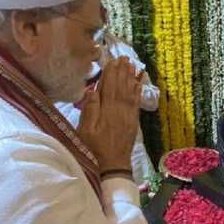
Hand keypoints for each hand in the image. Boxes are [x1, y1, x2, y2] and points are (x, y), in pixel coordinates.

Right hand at [77, 56, 140, 173]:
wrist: (113, 166)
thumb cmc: (94, 149)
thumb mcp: (85, 130)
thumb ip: (90, 109)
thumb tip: (92, 89)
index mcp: (107, 110)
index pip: (109, 86)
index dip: (111, 72)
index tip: (112, 60)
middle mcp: (120, 110)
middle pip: (121, 86)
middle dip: (122, 71)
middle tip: (123, 57)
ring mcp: (129, 116)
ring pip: (130, 92)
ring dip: (130, 77)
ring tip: (131, 64)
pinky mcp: (133, 122)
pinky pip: (136, 102)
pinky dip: (137, 91)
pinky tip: (138, 83)